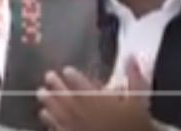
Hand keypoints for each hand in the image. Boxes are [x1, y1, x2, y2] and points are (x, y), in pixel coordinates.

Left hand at [37, 60, 156, 130]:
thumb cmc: (136, 125)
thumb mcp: (140, 100)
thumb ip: (135, 77)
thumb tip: (132, 56)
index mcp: (96, 101)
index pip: (80, 84)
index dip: (72, 76)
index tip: (66, 70)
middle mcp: (82, 112)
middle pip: (64, 96)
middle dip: (55, 85)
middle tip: (48, 76)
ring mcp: (75, 127)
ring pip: (57, 112)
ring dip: (48, 102)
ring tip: (40, 93)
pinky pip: (57, 129)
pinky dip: (49, 121)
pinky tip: (44, 115)